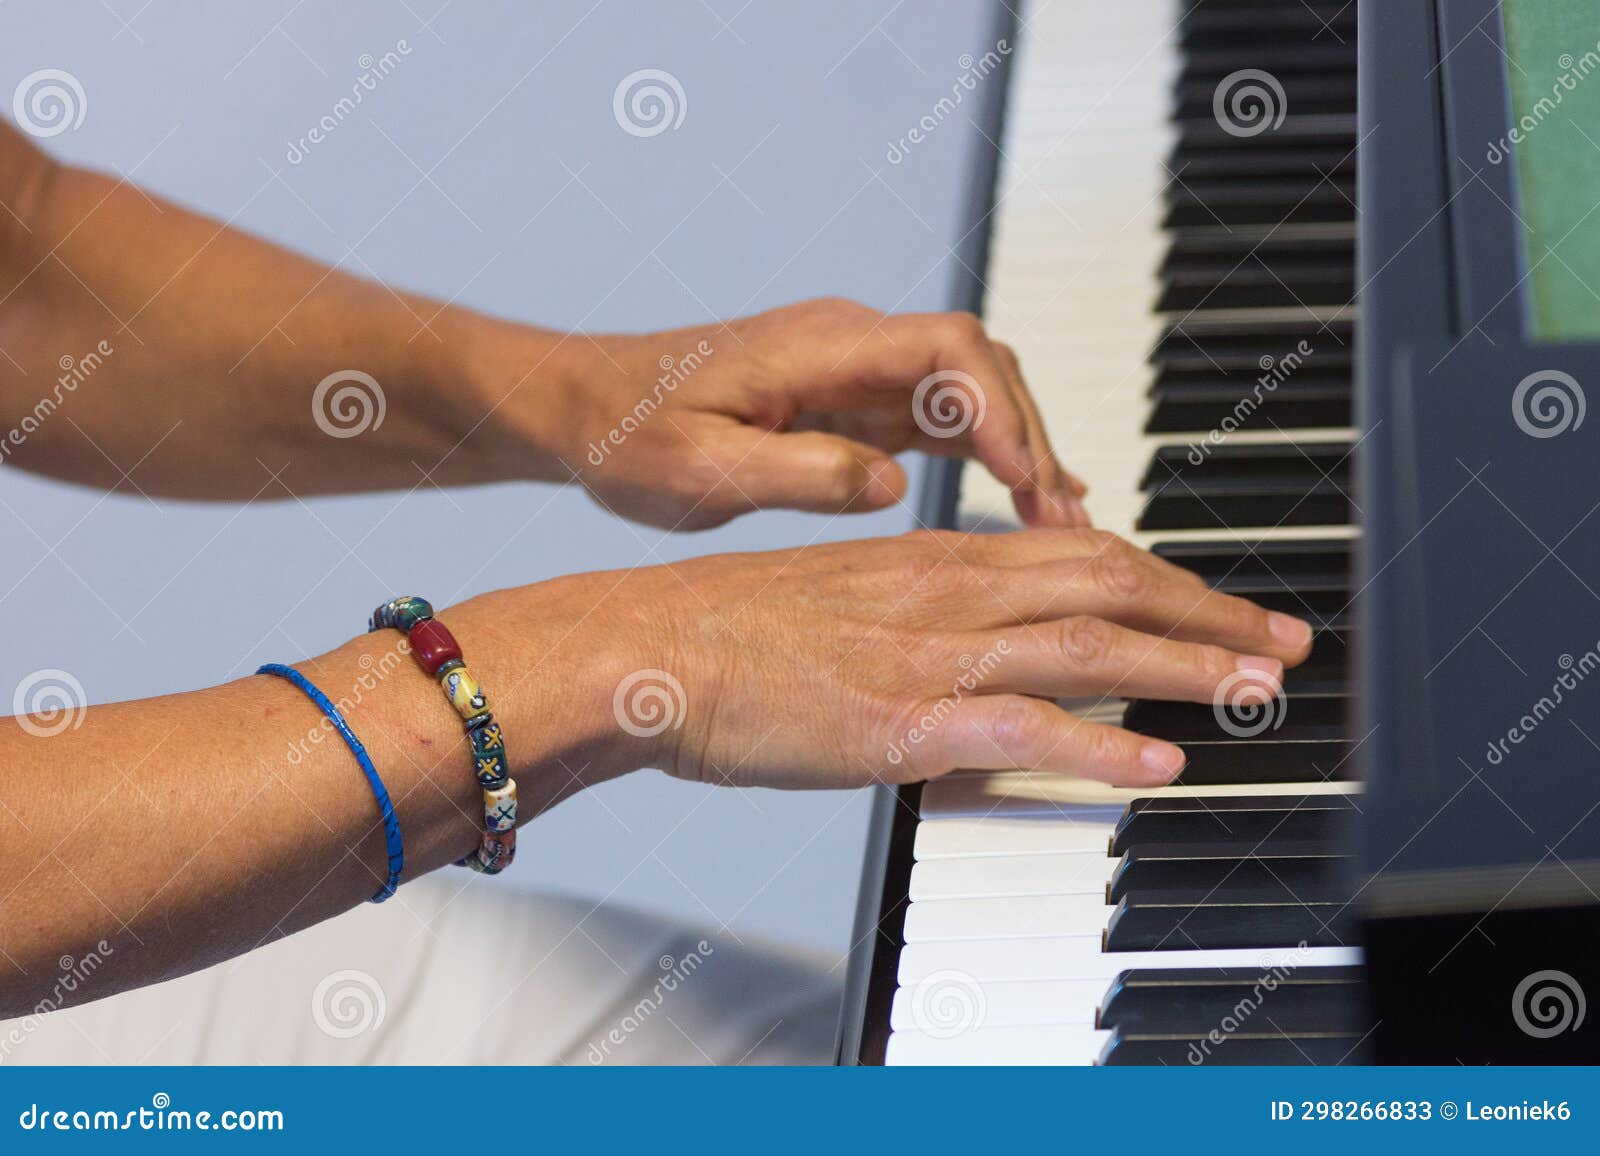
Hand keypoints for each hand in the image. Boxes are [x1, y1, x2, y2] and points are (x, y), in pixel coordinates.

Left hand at [479, 298, 1088, 530]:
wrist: (582, 406)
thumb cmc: (626, 432)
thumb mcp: (700, 467)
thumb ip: (797, 473)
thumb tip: (890, 485)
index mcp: (820, 345)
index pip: (947, 349)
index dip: (1001, 411)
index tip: (1027, 481)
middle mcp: (849, 344)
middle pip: (978, 366)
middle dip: (1029, 434)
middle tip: (1063, 520)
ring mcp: (853, 369)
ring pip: (969, 392)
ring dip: (1018, 448)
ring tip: (1061, 524)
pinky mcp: (848, 400)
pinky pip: (939, 418)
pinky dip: (984, 456)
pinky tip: (1017, 503)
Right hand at [495, 529, 1312, 791]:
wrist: (649, 642)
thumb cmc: (732, 627)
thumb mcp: (844, 596)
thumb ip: (922, 612)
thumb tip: (977, 643)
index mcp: (935, 560)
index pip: (1082, 554)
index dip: (1167, 580)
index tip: (1219, 602)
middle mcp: (948, 593)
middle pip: (1109, 588)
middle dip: (1208, 615)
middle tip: (1282, 640)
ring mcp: (929, 656)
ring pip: (1088, 646)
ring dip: (1187, 667)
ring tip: (1258, 687)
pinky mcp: (900, 722)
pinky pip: (1023, 729)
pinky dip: (1100, 744)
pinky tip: (1156, 759)